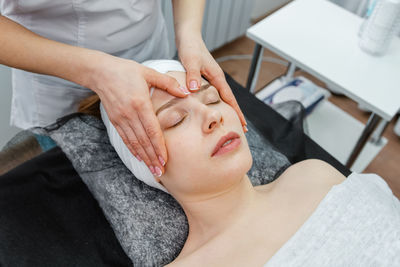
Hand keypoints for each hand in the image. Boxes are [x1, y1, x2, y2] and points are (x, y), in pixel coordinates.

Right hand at [89, 54, 189, 176]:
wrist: (100, 72)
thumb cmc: (126, 71)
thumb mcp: (149, 73)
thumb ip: (168, 83)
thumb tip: (186, 92)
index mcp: (140, 103)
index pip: (152, 130)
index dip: (159, 146)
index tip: (165, 159)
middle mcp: (130, 114)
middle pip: (143, 141)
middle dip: (153, 158)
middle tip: (161, 172)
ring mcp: (121, 119)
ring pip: (134, 143)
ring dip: (144, 158)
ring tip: (153, 170)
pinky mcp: (115, 121)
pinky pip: (125, 139)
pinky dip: (133, 150)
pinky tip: (140, 158)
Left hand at [177, 34, 247, 131]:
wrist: (188, 37)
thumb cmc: (190, 47)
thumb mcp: (191, 61)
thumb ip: (193, 75)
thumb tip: (195, 89)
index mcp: (217, 77)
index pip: (229, 98)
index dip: (236, 111)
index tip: (243, 123)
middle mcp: (217, 79)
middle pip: (229, 100)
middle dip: (236, 114)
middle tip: (243, 129)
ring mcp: (212, 79)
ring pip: (222, 98)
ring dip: (227, 110)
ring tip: (231, 123)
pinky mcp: (205, 79)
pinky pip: (214, 95)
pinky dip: (217, 104)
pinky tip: (214, 110)